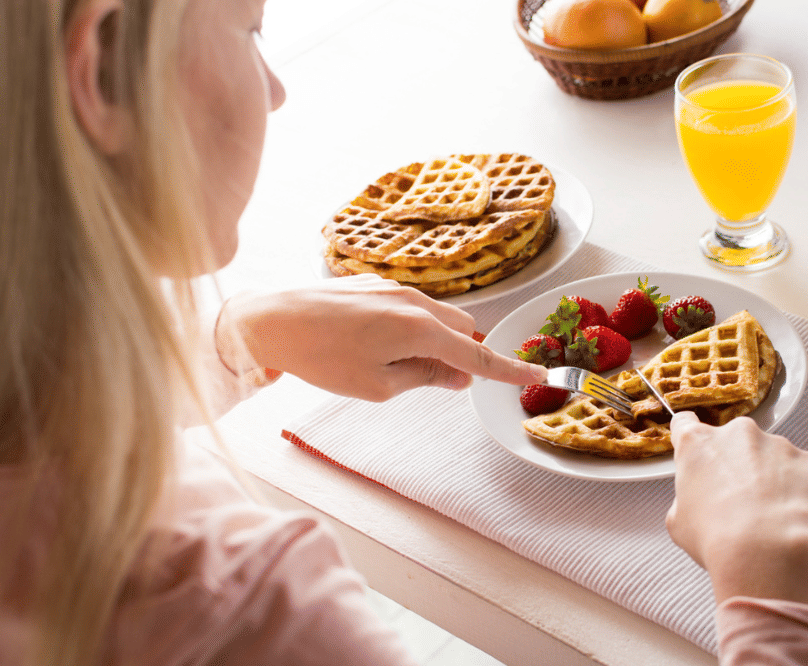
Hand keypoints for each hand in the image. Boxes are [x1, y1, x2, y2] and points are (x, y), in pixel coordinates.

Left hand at [219, 274, 546, 400]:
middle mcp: (415, 301)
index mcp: (419, 330)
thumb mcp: (377, 385)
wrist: (272, 321)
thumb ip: (426, 377)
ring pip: (437, 315)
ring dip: (434, 340)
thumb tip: (458, 376)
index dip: (507, 369)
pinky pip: (411, 305)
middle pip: (462, 329)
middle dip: (462, 354)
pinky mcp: (375, 281)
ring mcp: (395, 286)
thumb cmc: (322, 359)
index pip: (477, 354)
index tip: (535, 375)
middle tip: (437, 381)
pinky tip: (372, 341)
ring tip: (391, 362)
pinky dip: (411, 326)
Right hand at [666, 412, 807, 608]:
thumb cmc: (719, 537)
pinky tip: (793, 517)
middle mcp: (738, 434)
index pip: (686, 424)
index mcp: (698, 444)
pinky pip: (805, 472)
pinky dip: (802, 490)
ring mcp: (778, 445)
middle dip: (738, 464)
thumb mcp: (680, 521)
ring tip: (770, 517)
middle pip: (736, 441)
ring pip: (774, 457)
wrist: (768, 552)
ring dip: (772, 478)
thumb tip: (700, 503)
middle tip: (739, 500)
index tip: (698, 451)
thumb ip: (688, 498)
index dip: (692, 440)